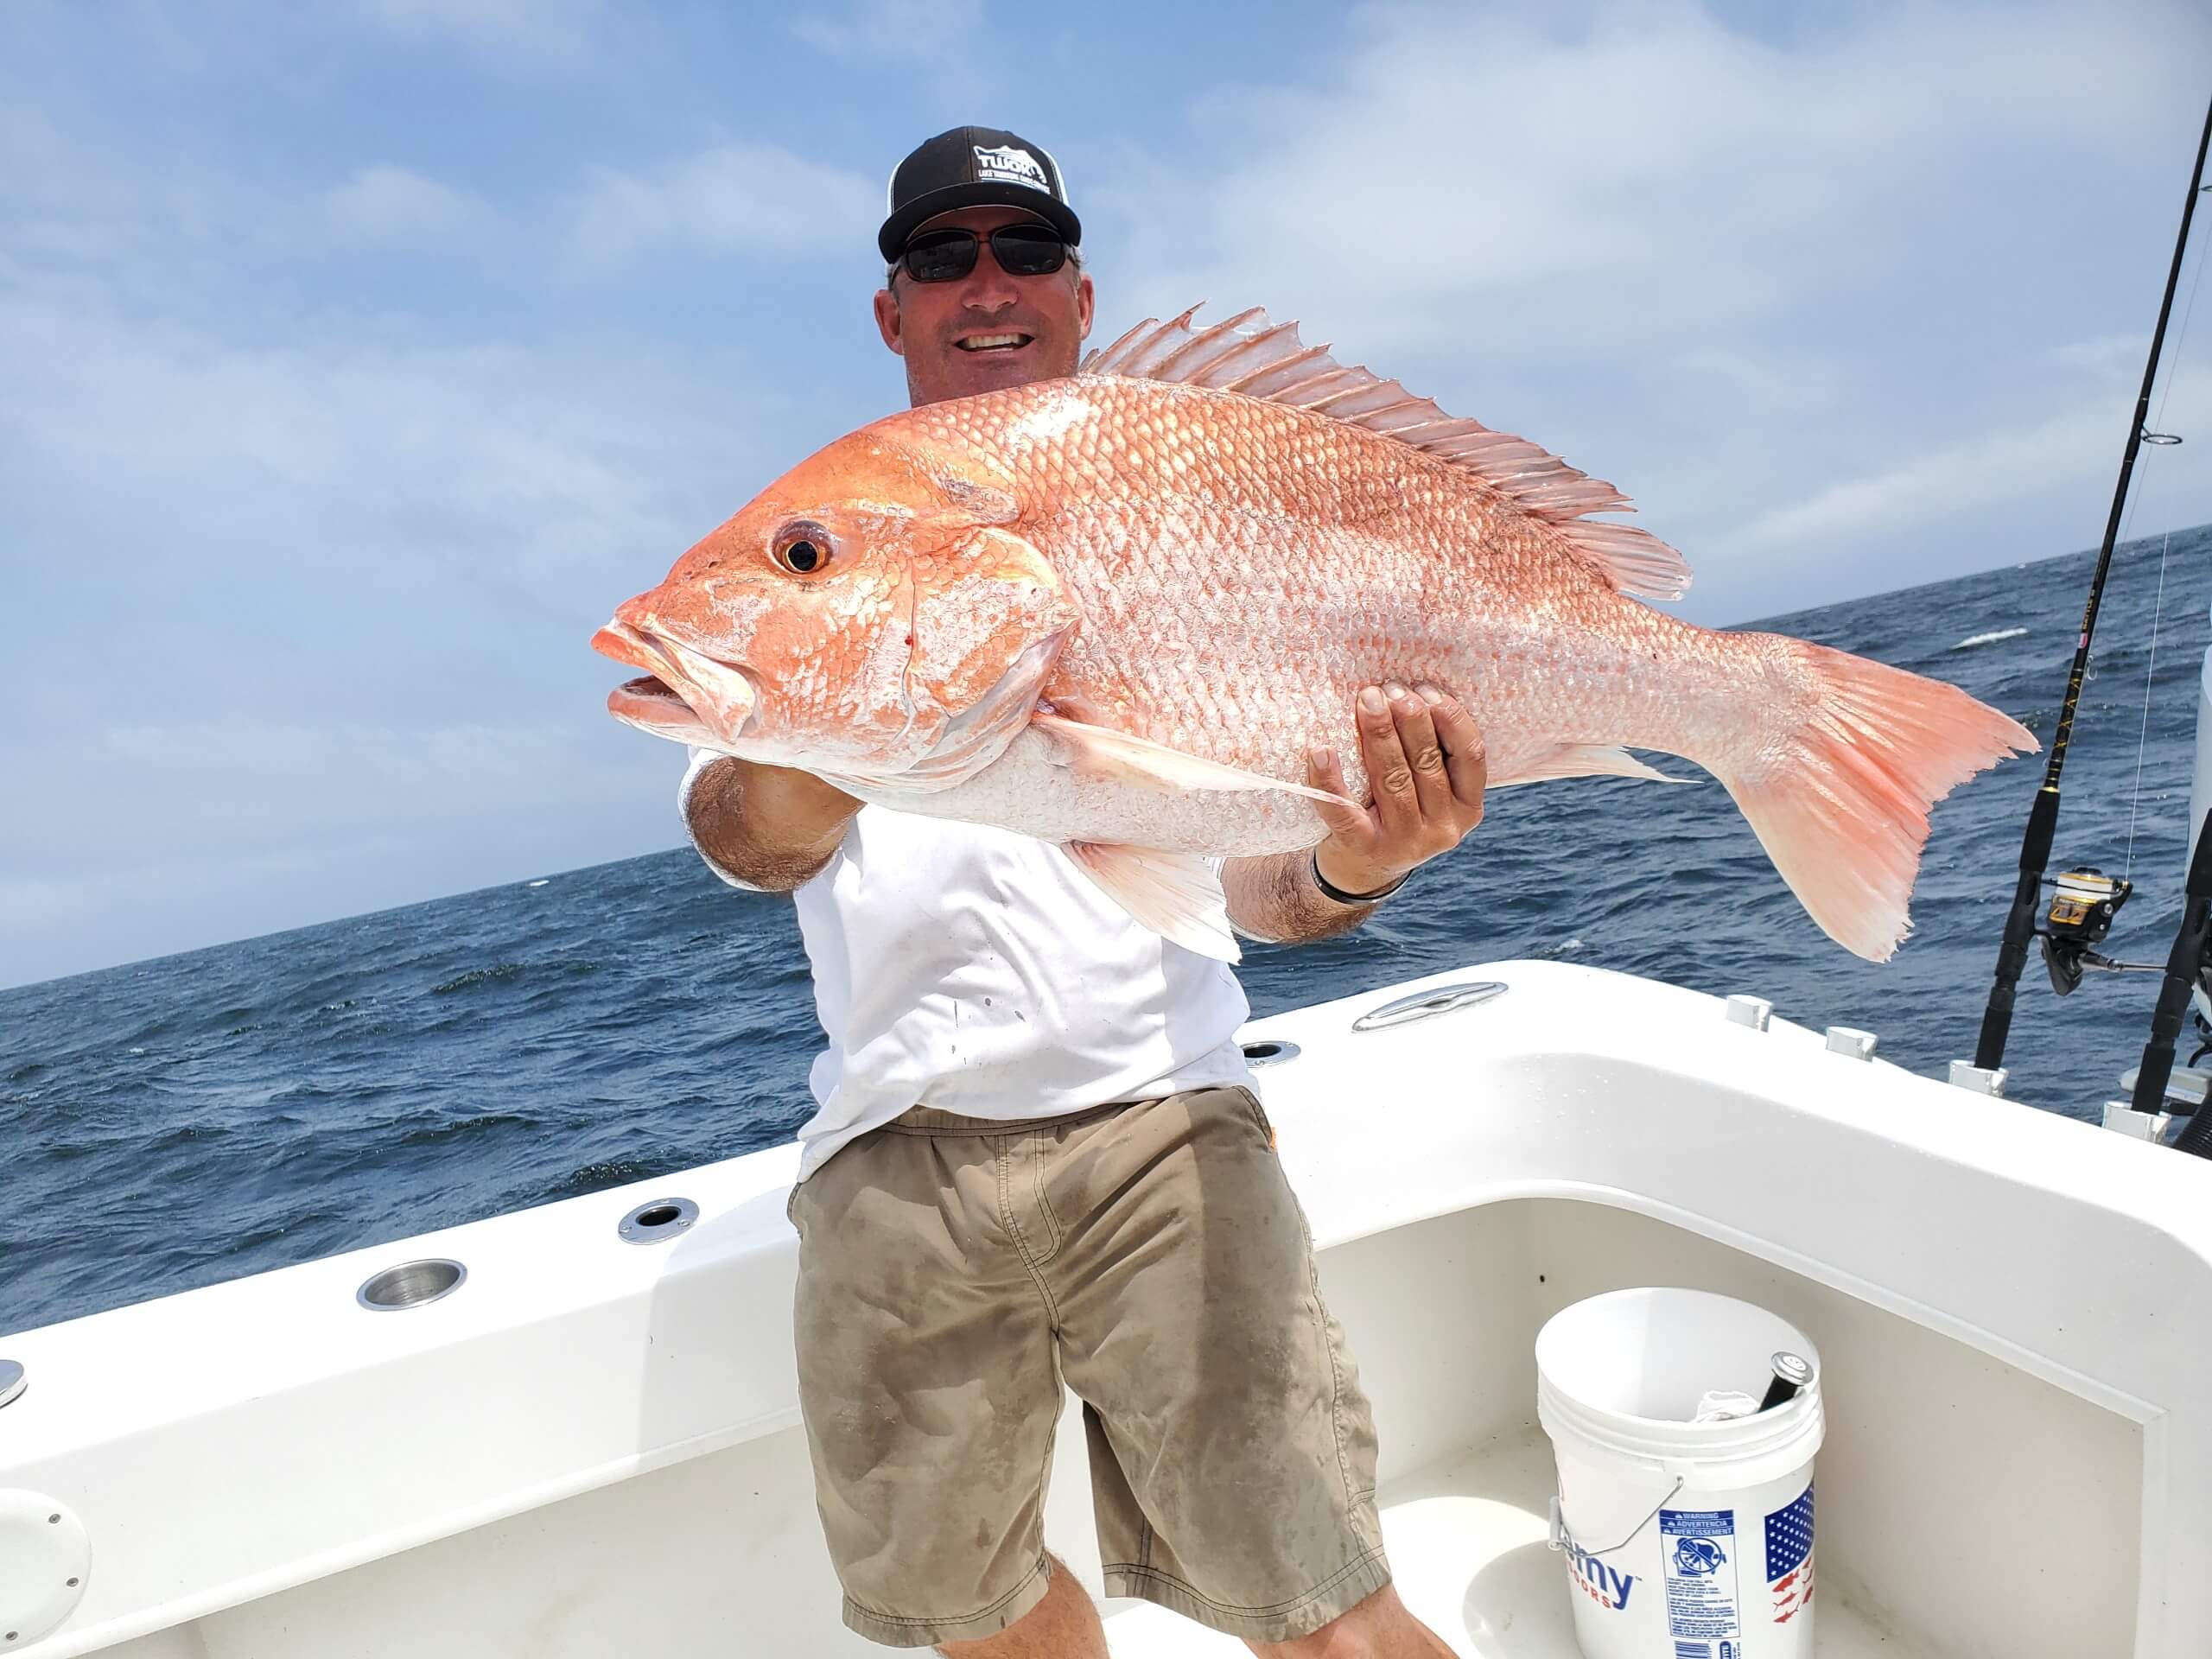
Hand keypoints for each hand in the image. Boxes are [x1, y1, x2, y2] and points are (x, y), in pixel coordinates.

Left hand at [1307, 683, 1485, 897]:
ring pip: (1393, 779)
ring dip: (1379, 735)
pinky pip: (1344, 811)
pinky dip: (1329, 780)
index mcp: (1467, 807)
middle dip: (1409, 718)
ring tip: (1367, 702)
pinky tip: (1320, 751)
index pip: (1470, 755)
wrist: (1362, 869)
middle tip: (1388, 689)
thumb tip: (1414, 690)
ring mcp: (1405, 842)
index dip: (1451, 719)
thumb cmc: (1397, 810)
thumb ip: (1433, 753)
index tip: (1426, 690)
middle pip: (1426, 762)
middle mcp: (1443, 827)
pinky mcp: (1365, 848)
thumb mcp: (1430, 791)